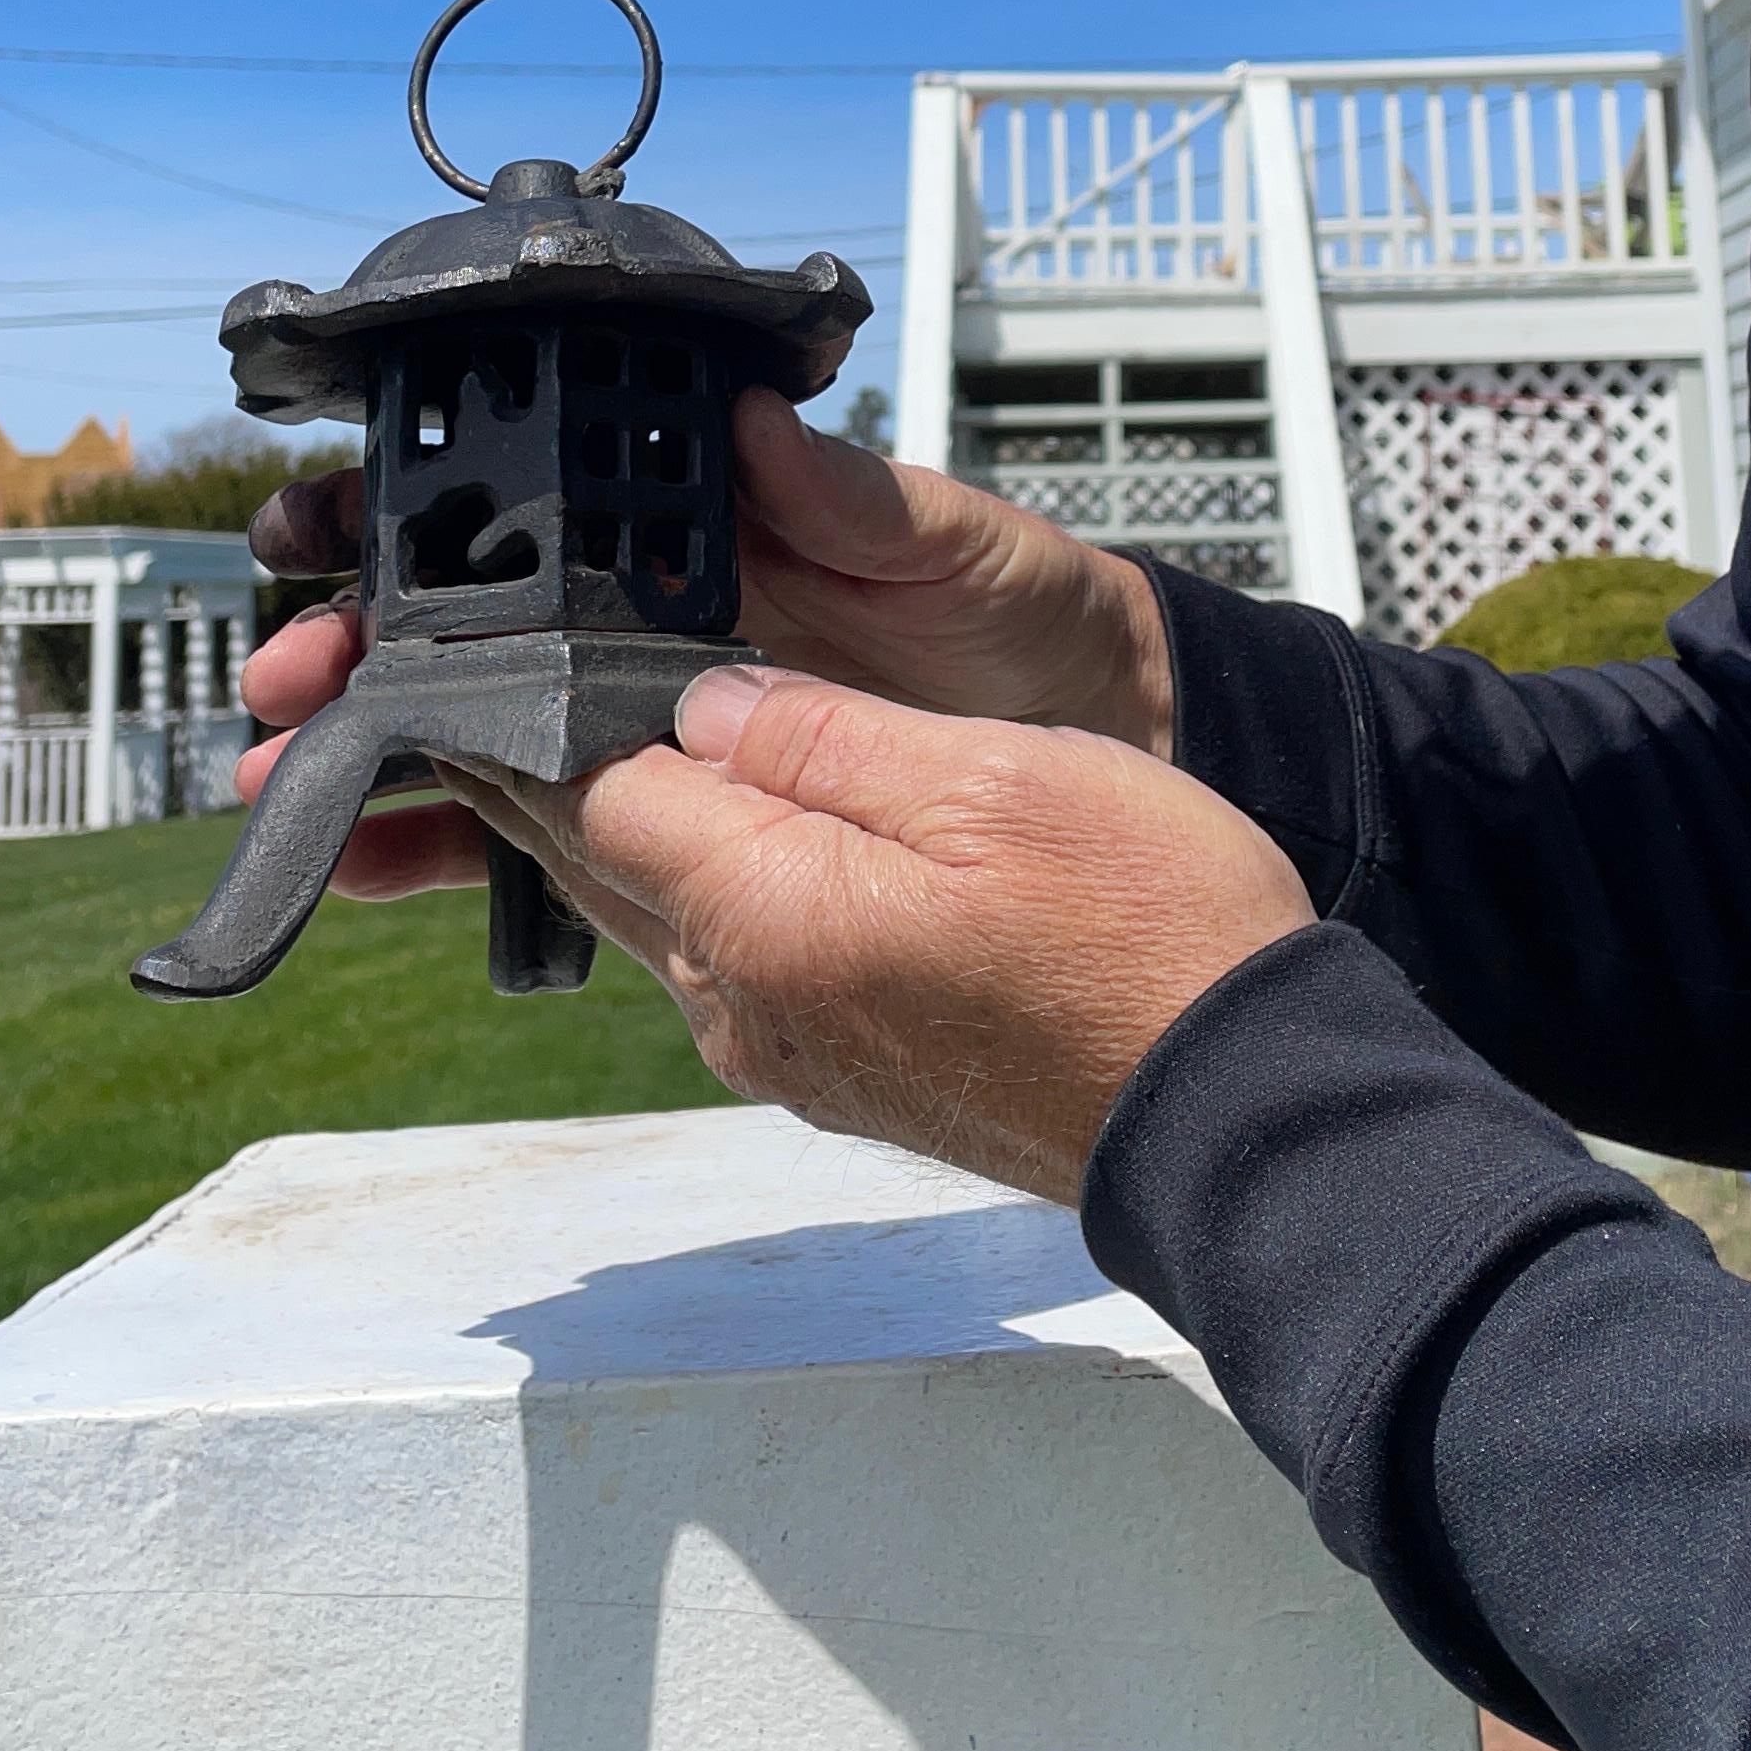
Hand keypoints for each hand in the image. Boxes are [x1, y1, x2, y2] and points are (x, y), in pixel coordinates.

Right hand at [233, 396, 1175, 901]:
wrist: (1095, 736)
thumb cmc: (1018, 610)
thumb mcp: (950, 541)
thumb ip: (853, 496)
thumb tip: (757, 424)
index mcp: (691, 526)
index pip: (521, 501)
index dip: (407, 506)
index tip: (326, 528)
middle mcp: (647, 618)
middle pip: (462, 622)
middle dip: (352, 642)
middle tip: (287, 681)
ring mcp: (650, 718)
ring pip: (477, 731)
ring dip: (372, 756)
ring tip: (288, 783)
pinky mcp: (675, 813)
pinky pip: (540, 832)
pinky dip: (447, 849)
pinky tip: (373, 872)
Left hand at [450, 665, 1313, 1203]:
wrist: (1243, 1111)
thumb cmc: (1145, 936)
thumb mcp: (990, 778)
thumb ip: (823, 734)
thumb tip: (702, 700)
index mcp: (766, 917)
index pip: (593, 796)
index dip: (557, 707)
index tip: (518, 640)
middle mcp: (750, 1005)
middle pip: (610, 863)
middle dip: (554, 776)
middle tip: (507, 681)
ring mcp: (797, 1050)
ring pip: (668, 914)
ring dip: (635, 830)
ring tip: (604, 727)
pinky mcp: (849, 1070)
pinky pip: (736, 961)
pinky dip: (712, 888)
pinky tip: (733, 830)